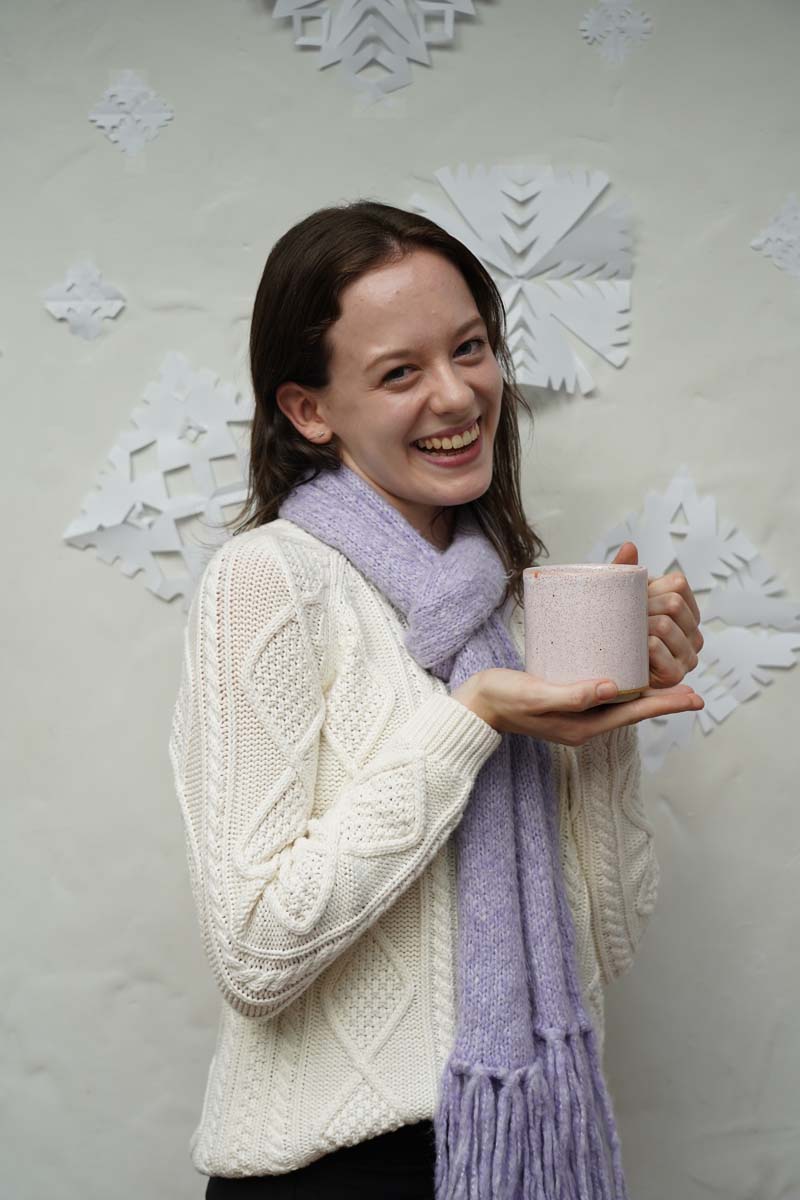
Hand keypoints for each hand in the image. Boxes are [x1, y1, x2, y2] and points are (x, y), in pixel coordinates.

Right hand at [452, 669, 703, 746]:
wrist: (476, 705)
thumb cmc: (502, 699)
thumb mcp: (536, 694)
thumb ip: (571, 694)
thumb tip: (610, 687)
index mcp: (582, 726)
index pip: (633, 713)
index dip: (665, 705)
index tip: (693, 697)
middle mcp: (585, 724)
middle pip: (633, 710)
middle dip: (664, 700)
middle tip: (694, 690)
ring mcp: (576, 716)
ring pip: (621, 703)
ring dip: (647, 693)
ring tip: (671, 680)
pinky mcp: (568, 703)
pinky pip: (605, 696)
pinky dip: (624, 685)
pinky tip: (629, 671)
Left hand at [611, 543, 703, 687]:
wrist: (604, 675)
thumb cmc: (615, 634)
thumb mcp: (620, 602)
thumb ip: (625, 574)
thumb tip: (630, 546)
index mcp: (687, 612)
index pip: (678, 584)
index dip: (651, 588)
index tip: (634, 600)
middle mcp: (694, 635)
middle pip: (672, 603)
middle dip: (643, 608)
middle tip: (624, 621)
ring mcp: (688, 657)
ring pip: (664, 624)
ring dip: (638, 627)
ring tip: (625, 636)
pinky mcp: (675, 675)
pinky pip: (656, 647)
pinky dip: (639, 646)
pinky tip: (631, 652)